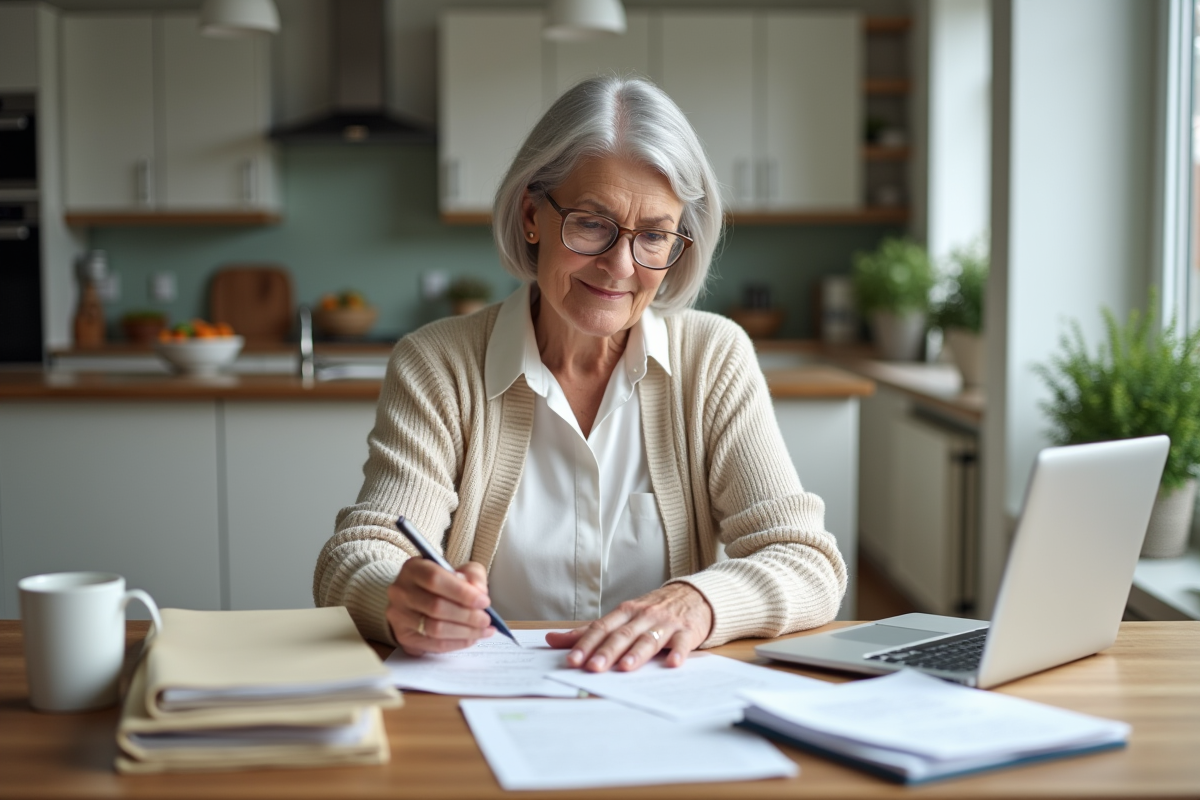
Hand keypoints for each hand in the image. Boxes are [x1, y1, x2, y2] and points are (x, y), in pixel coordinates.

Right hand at [387, 560, 494, 654]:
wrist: (422, 598)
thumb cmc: (445, 583)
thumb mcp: (461, 570)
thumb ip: (473, 576)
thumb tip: (479, 593)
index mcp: (413, 568)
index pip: (435, 579)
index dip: (462, 592)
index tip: (484, 601)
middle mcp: (400, 591)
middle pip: (435, 607)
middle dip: (467, 615)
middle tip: (486, 620)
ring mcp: (399, 616)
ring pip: (434, 628)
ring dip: (464, 632)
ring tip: (483, 630)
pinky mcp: (404, 637)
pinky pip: (433, 645)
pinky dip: (456, 643)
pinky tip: (471, 638)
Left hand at [545, 583, 712, 671]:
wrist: (693, 596)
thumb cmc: (651, 611)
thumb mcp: (620, 617)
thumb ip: (588, 631)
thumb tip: (552, 640)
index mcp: (624, 613)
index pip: (601, 628)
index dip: (586, 644)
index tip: (572, 661)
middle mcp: (642, 616)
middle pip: (622, 635)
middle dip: (607, 652)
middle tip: (593, 668)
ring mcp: (665, 623)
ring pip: (648, 638)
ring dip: (637, 653)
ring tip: (625, 667)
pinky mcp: (686, 631)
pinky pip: (682, 642)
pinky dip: (678, 652)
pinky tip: (672, 664)